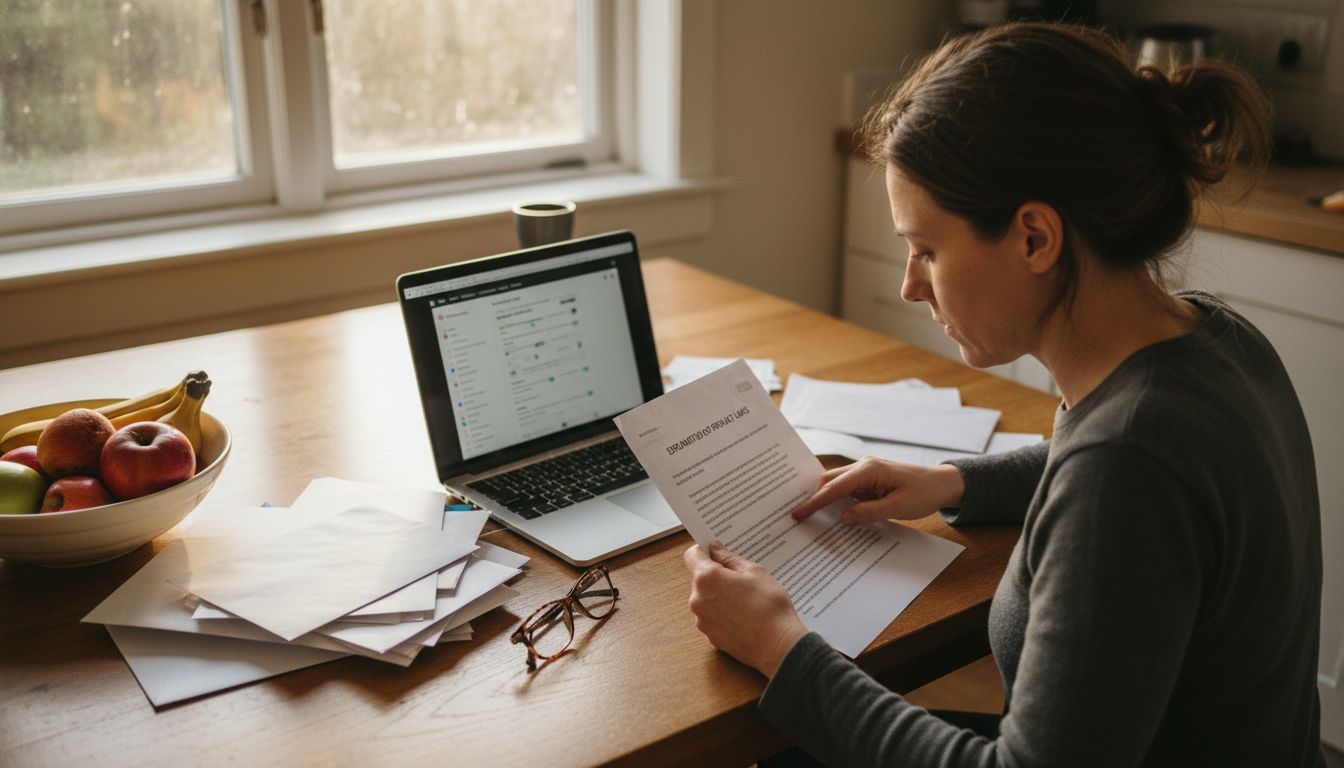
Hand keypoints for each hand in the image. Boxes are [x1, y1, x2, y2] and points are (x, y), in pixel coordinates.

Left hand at [684, 541, 807, 677]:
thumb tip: (715, 549)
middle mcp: (697, 600)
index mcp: (706, 578)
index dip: (704, 551)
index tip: (718, 553)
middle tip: (741, 579)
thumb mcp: (754, 572)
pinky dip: (723, 613)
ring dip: (719, 596)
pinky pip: (712, 617)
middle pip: (699, 578)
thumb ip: (729, 558)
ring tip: (746, 600)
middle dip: (716, 576)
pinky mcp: (710, 636)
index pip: (692, 555)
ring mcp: (702, 621)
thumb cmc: (769, 606)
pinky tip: (744, 616)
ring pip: (706, 599)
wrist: (778, 646)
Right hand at [790, 457, 964, 524]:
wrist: (943, 483)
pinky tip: (832, 513)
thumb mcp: (898, 507)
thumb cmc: (924, 493)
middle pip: (829, 481)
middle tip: (796, 515)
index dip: (814, 502)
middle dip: (813, 497)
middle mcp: (863, 467)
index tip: (798, 513)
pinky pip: (848, 490)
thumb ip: (869, 512)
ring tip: (808, 515)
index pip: (834, 487)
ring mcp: (866, 473)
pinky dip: (838, 501)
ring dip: (825, 499)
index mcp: (868, 470)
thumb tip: (843, 518)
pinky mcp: (870, 481)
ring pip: (837, 485)